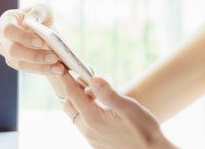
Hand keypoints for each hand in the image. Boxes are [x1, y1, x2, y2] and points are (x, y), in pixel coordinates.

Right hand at [0, 3, 65, 75]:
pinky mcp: (16, 63)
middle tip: (54, 58)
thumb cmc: (41, 16)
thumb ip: (38, 11)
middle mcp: (3, 37)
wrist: (44, 30)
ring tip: (60, 68)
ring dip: (41, 66)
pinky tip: (58, 70)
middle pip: (13, 50)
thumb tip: (31, 21)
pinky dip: (44, 70)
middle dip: (34, 55)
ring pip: (20, 63)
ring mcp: (8, 52)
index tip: (40, 42)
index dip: (23, 37)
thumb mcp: (43, 9)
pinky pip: (29, 69)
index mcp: (7, 20)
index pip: (9, 30)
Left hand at [58, 72, 177, 148]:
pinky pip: (84, 123)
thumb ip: (109, 94)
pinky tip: (100, 106)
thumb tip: (94, 79)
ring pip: (76, 115)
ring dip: (79, 100)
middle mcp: (88, 130)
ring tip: (93, 90)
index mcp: (93, 119)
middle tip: (81, 75)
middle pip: (69, 105)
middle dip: (71, 88)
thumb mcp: (129, 108)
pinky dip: (85, 110)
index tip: (61, 65)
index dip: (66, 78)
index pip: (72, 94)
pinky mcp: (97, 142)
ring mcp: (91, 138)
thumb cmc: (143, 130)